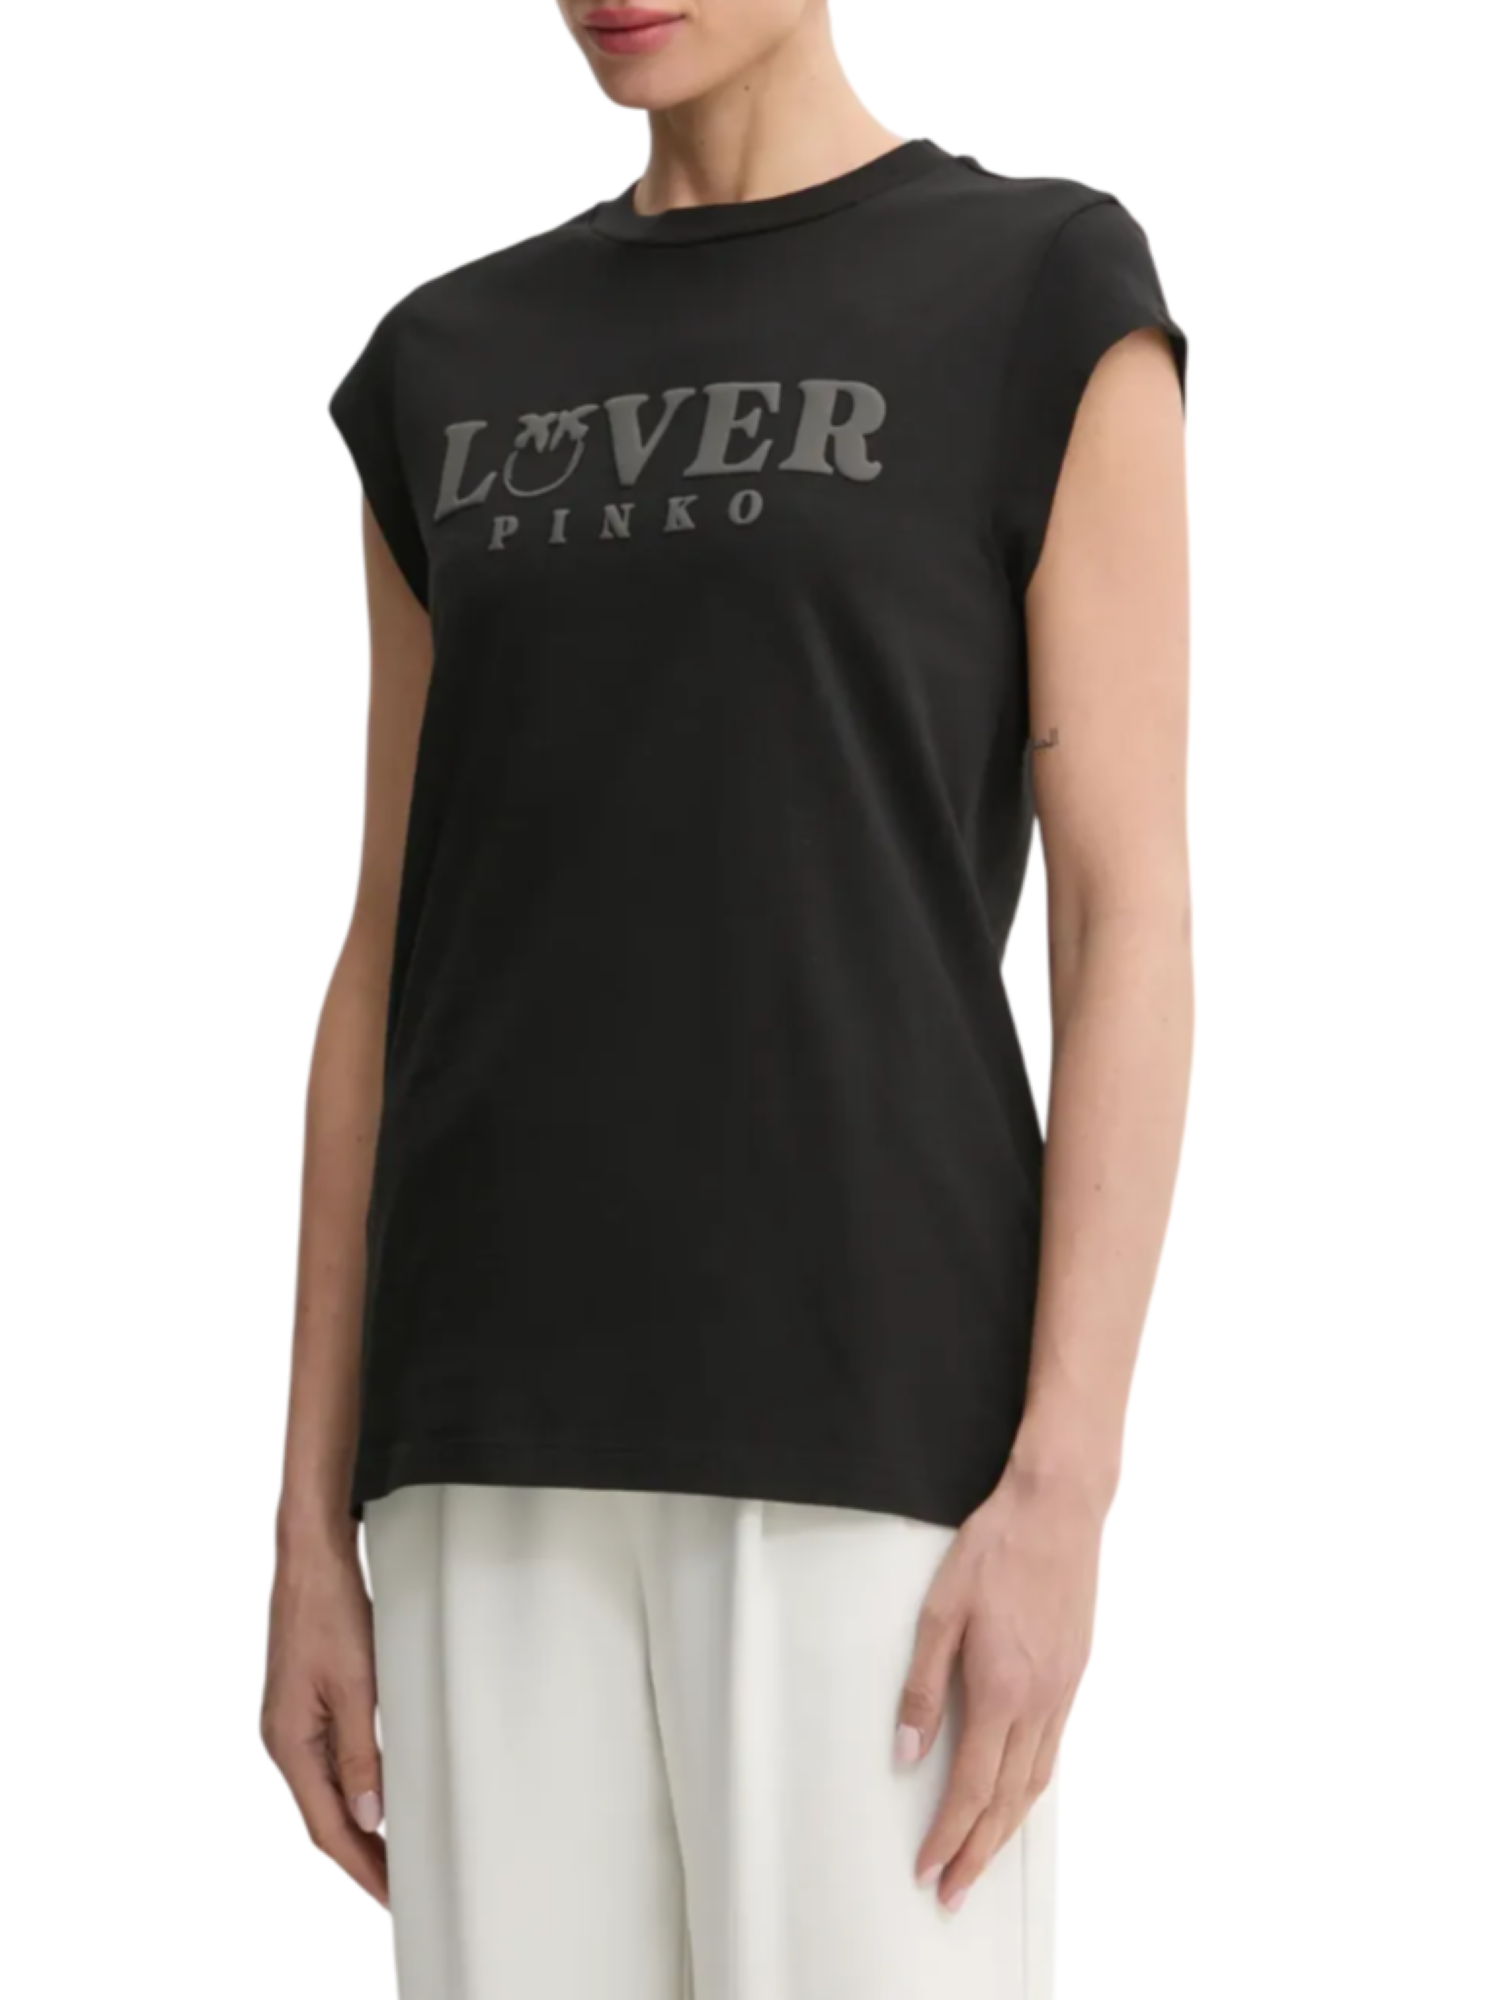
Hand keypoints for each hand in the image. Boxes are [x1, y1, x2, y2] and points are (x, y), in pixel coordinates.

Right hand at [261, 1522, 388, 1908]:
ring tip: (392, 1852)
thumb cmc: (329, 1609)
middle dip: (360, 1854)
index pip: (326, 1825)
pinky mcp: (303, 1703)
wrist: (311, 1557)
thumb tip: (369, 1815)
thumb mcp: (356, 1684)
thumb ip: (360, 1753)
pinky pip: (327, 1761)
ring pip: (325, 1790)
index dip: (359, 1865)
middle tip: (398, 1885)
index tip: (389, 1893)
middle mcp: (284, 1738)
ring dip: (357, 1823)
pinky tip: (375, 1795)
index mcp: (289, 1741)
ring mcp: (291, 1721)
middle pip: (322, 1815)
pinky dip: (352, 1787)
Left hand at [895, 1466, 1103, 1910]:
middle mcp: (1039, 1702)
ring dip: (1007, 1828)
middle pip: (1008, 1799)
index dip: (948, 1834)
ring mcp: (1063, 1690)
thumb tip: (907, 1753)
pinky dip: (1031, 1787)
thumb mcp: (940, 1611)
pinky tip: (1017, 1794)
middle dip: (978, 1852)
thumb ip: (923, 1688)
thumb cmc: (995, 1550)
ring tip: (981, 1858)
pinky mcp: (1075, 1675)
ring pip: (1035, 1781)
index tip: (928, 1869)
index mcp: (1001, 1690)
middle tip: (953, 1891)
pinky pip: (1053, 1750)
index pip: (972, 1785)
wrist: (1058, 1510)